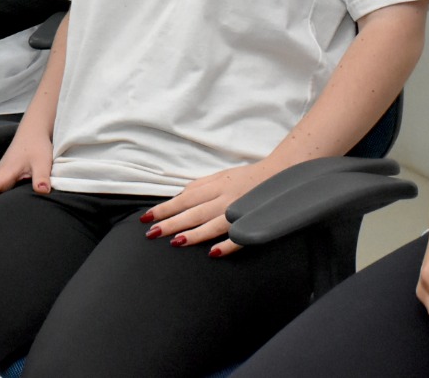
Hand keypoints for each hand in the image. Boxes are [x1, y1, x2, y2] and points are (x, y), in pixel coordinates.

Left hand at [141, 160, 281, 257]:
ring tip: (176, 242)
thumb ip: (200, 187)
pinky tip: (214, 253)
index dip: (165, 209)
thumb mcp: (220, 176)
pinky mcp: (254, 221)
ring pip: (213, 224)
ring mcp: (239, 210)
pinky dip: (227, 244)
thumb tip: (179, 197)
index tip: (147, 218)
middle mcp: (224, 198)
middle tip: (152, 233)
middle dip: (172, 223)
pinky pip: (240, 236)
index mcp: (215, 186)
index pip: (184, 199)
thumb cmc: (247, 177)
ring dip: (194, 234)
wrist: (282, 175)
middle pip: (194, 212)